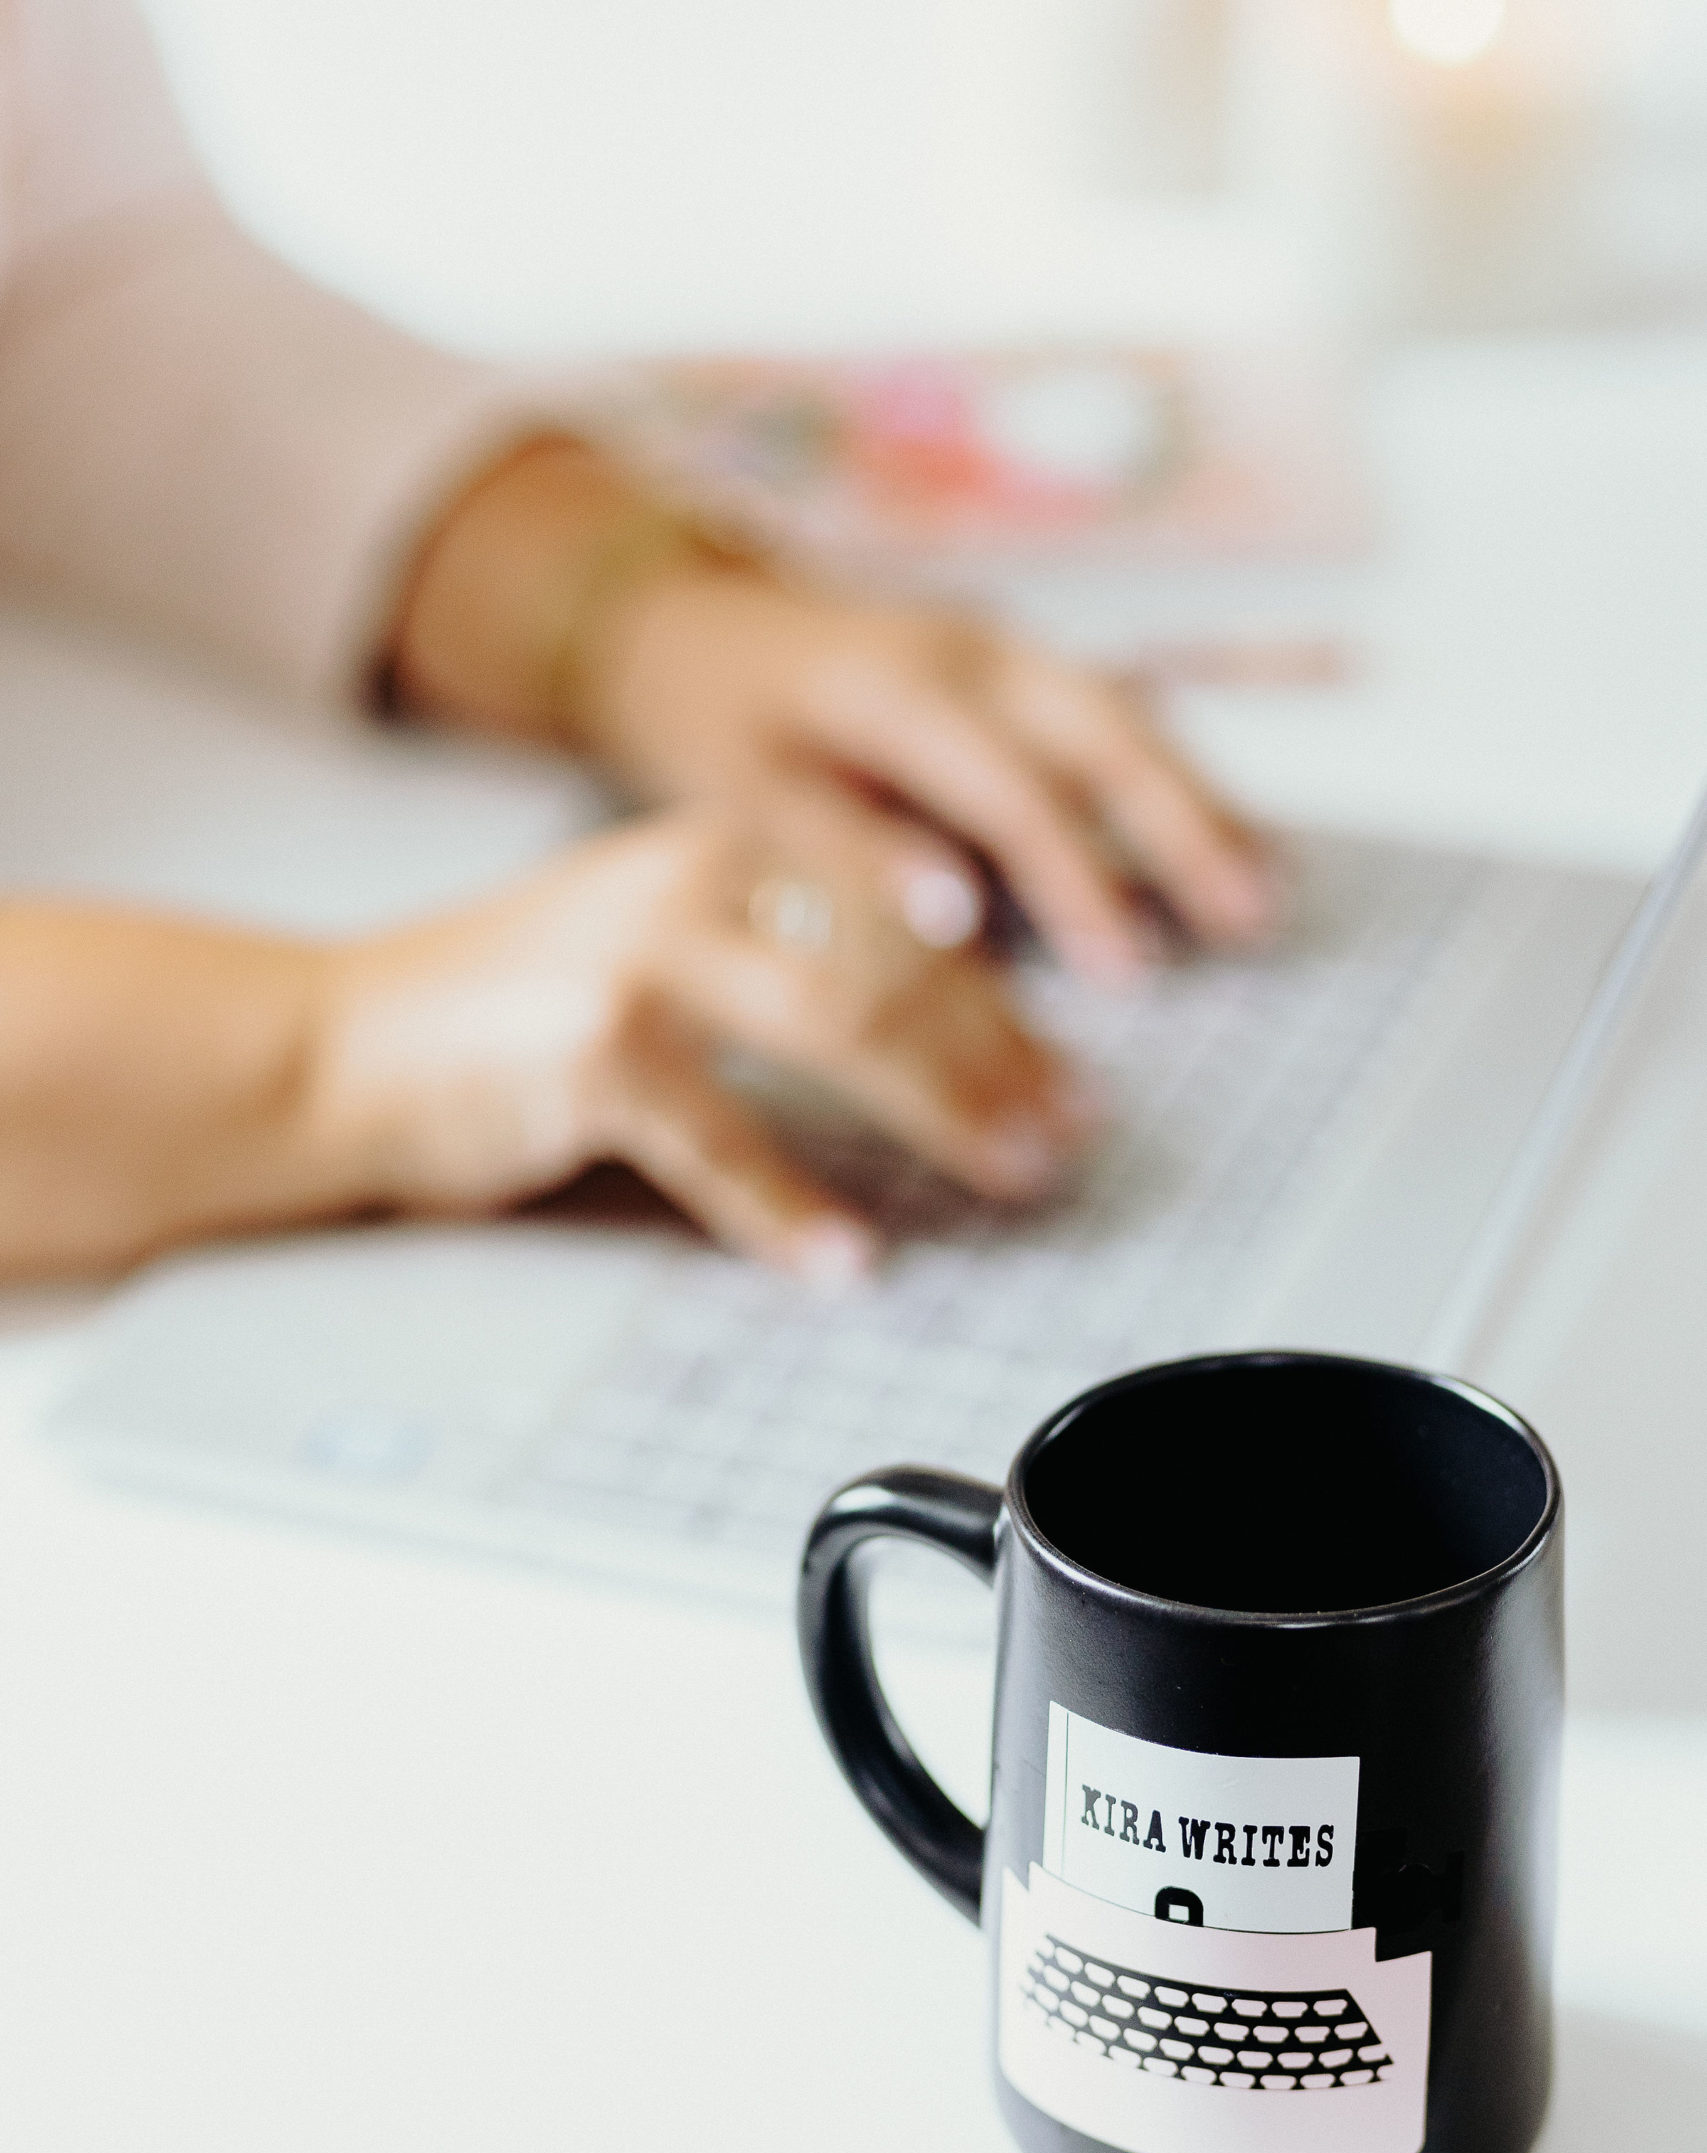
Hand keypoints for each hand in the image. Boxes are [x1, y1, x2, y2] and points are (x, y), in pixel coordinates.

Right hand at [318, 799, 1092, 1276]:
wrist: (340, 1045)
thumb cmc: (501, 1014)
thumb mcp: (652, 941)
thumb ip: (774, 957)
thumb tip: (925, 1032)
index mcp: (725, 842)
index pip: (904, 913)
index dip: (1005, 1004)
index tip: (1068, 1079)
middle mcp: (697, 876)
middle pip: (899, 963)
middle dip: (1002, 1060)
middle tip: (1064, 1138)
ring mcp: (646, 957)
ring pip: (846, 1026)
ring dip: (945, 1110)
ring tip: (1008, 1173)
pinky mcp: (595, 1049)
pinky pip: (727, 1139)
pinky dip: (791, 1209)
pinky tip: (844, 1259)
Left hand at [584, 570, 1273, 984]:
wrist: (683, 618)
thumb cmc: (708, 719)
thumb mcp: (744, 794)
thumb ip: (847, 852)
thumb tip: (952, 921)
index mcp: (899, 687)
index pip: (1014, 793)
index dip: (1079, 886)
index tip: (1131, 975)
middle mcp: (971, 651)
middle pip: (1108, 734)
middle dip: (1189, 828)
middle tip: (1254, 920)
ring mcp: (1002, 647)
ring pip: (1129, 716)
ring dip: (1203, 800)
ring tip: (1269, 887)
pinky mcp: (1013, 663)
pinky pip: (1112, 712)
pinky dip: (1172, 776)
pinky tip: (1222, 837)